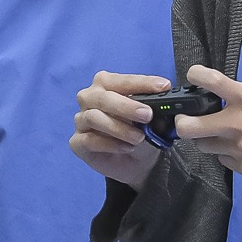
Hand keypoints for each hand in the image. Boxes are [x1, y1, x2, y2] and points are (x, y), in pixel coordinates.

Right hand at [71, 71, 166, 190]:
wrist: (137, 162)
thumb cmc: (140, 130)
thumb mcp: (151, 117)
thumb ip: (152, 106)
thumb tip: (163, 97)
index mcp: (106, 84)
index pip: (122, 80)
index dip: (142, 83)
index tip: (163, 86)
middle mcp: (90, 98)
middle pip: (103, 97)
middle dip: (126, 106)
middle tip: (147, 115)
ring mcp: (81, 120)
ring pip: (94, 118)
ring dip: (119, 128)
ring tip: (139, 138)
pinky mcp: (77, 142)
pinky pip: (89, 140)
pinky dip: (110, 144)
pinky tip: (126, 148)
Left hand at [173, 65, 241, 184]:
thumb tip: (226, 95)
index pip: (212, 82)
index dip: (195, 75)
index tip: (192, 76)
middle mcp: (238, 125)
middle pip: (188, 127)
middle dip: (181, 122)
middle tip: (187, 119)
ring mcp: (240, 149)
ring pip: (203, 145)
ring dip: (207, 138)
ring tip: (221, 134)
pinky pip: (223, 159)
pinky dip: (227, 153)